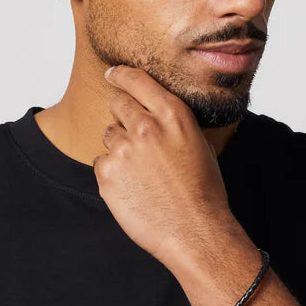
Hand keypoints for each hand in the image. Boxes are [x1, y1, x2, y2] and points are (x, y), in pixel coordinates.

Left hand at [94, 64, 237, 266]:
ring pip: (109, 134)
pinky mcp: (107, 174)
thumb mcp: (200, 145)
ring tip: (142, 172)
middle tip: (133, 134)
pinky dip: (112, 173)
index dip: (121, 75)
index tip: (112, 73)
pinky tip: (134, 188)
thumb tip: (155, 113)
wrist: (195, 232)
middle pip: (118, 103)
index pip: (137, 80)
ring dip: (119, 147)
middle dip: (122, 113)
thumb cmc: (204, 192)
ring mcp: (123, 150)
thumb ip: (174, 124)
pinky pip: (101, 162)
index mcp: (173, 115)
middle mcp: (146, 127)